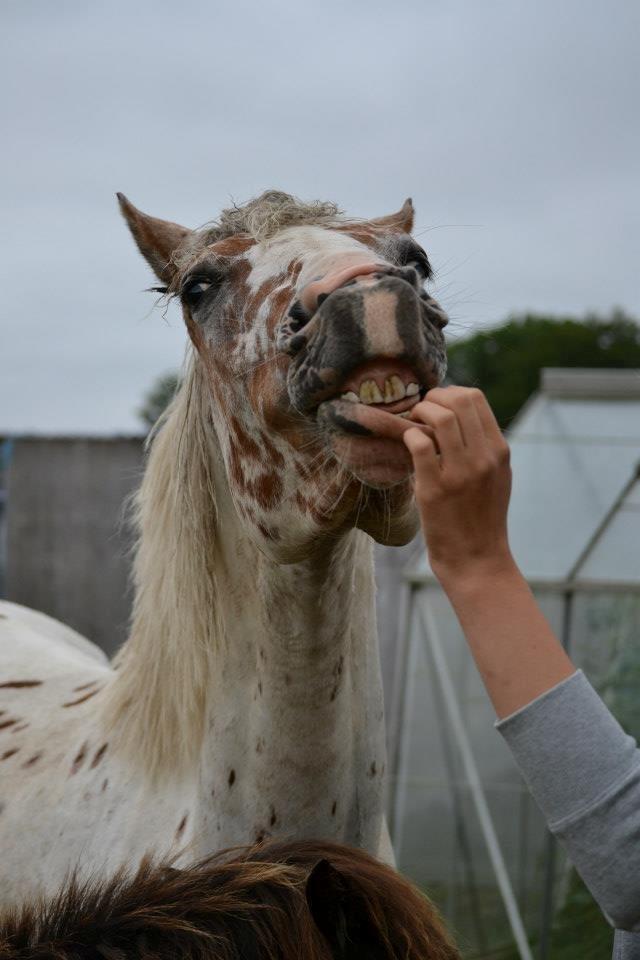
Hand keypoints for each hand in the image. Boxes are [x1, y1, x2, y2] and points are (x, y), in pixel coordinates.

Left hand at [403, 387, 513, 586]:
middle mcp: (484, 458)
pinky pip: (419, 445)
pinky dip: (409, 436)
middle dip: (433, 398)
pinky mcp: (435, 490)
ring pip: (440, 418)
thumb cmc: (481, 517)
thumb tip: (457, 414)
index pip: (476, 398)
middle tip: (420, 411)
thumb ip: (483, 446)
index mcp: (499, 451)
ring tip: (412, 424)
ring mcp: (460, 473)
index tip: (436, 404)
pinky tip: (408, 445)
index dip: (449, 393)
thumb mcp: (496, 476)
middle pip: (459, 401)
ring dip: (420, 413)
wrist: (477, 559)